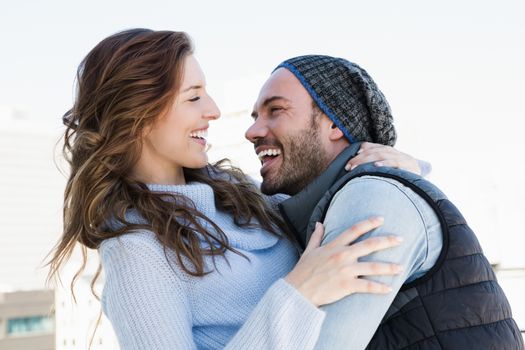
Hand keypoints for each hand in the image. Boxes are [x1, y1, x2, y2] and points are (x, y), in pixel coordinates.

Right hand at [284, 217, 402, 306]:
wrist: (298, 290)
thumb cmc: (303, 271)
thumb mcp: (309, 250)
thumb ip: (317, 236)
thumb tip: (319, 223)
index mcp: (334, 245)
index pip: (355, 230)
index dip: (369, 223)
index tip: (381, 219)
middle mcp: (342, 255)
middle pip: (370, 245)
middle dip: (387, 241)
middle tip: (401, 239)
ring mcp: (345, 270)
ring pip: (373, 267)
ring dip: (389, 267)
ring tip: (401, 267)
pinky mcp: (347, 285)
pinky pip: (367, 286)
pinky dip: (380, 288)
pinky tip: (389, 289)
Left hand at [345, 142, 420, 174]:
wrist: (419, 172)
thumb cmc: (399, 170)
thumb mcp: (387, 164)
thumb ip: (374, 162)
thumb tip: (356, 166)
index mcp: (386, 150)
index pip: (371, 146)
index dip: (359, 151)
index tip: (349, 158)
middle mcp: (392, 151)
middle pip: (372, 151)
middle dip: (358, 159)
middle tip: (347, 167)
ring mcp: (399, 157)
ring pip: (380, 155)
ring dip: (366, 161)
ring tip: (355, 167)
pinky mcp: (406, 164)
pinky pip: (394, 162)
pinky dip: (385, 163)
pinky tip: (376, 166)